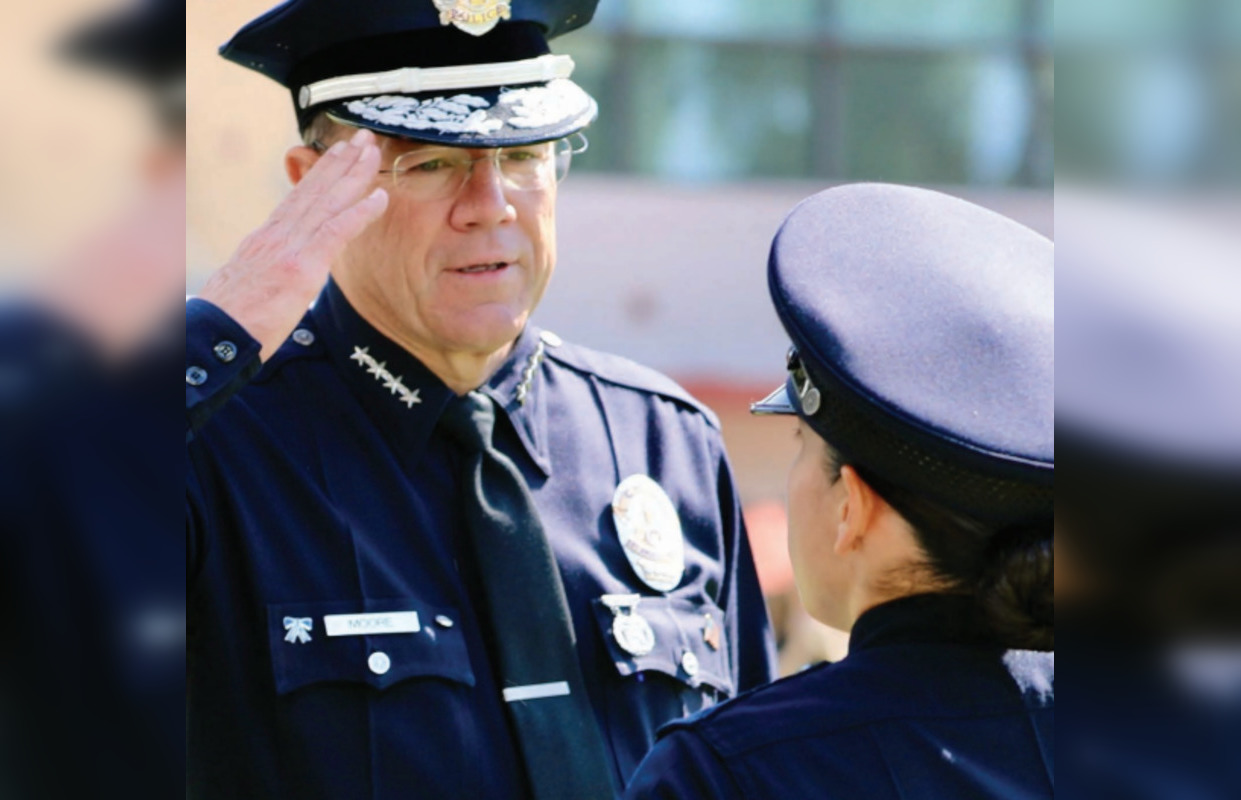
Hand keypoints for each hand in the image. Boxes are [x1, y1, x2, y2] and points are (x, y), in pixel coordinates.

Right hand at [198, 128, 387, 359]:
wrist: (213, 336)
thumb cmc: (228, 320)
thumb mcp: (244, 284)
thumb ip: (265, 270)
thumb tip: (274, 273)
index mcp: (264, 239)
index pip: (297, 198)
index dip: (319, 173)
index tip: (338, 154)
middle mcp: (276, 235)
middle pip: (314, 190)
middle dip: (341, 161)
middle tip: (364, 138)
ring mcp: (288, 248)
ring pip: (328, 201)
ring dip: (355, 174)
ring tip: (373, 150)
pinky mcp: (300, 267)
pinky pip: (336, 231)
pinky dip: (361, 212)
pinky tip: (381, 197)